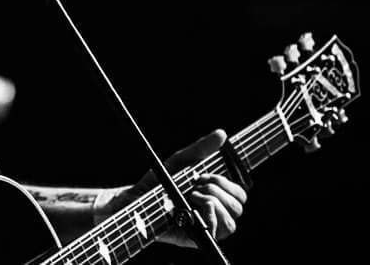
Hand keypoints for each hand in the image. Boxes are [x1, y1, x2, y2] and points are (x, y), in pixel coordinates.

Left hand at [108, 129, 247, 247]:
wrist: (135, 200)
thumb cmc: (157, 183)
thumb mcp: (179, 162)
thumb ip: (200, 149)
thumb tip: (221, 134)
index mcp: (214, 198)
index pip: (239, 195)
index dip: (227, 184)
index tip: (203, 175)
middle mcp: (213, 214)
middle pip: (238, 207)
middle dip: (217, 191)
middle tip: (194, 185)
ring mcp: (206, 228)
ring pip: (231, 222)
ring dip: (212, 203)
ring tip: (191, 196)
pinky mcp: (197, 239)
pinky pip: (217, 233)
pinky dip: (208, 217)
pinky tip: (190, 209)